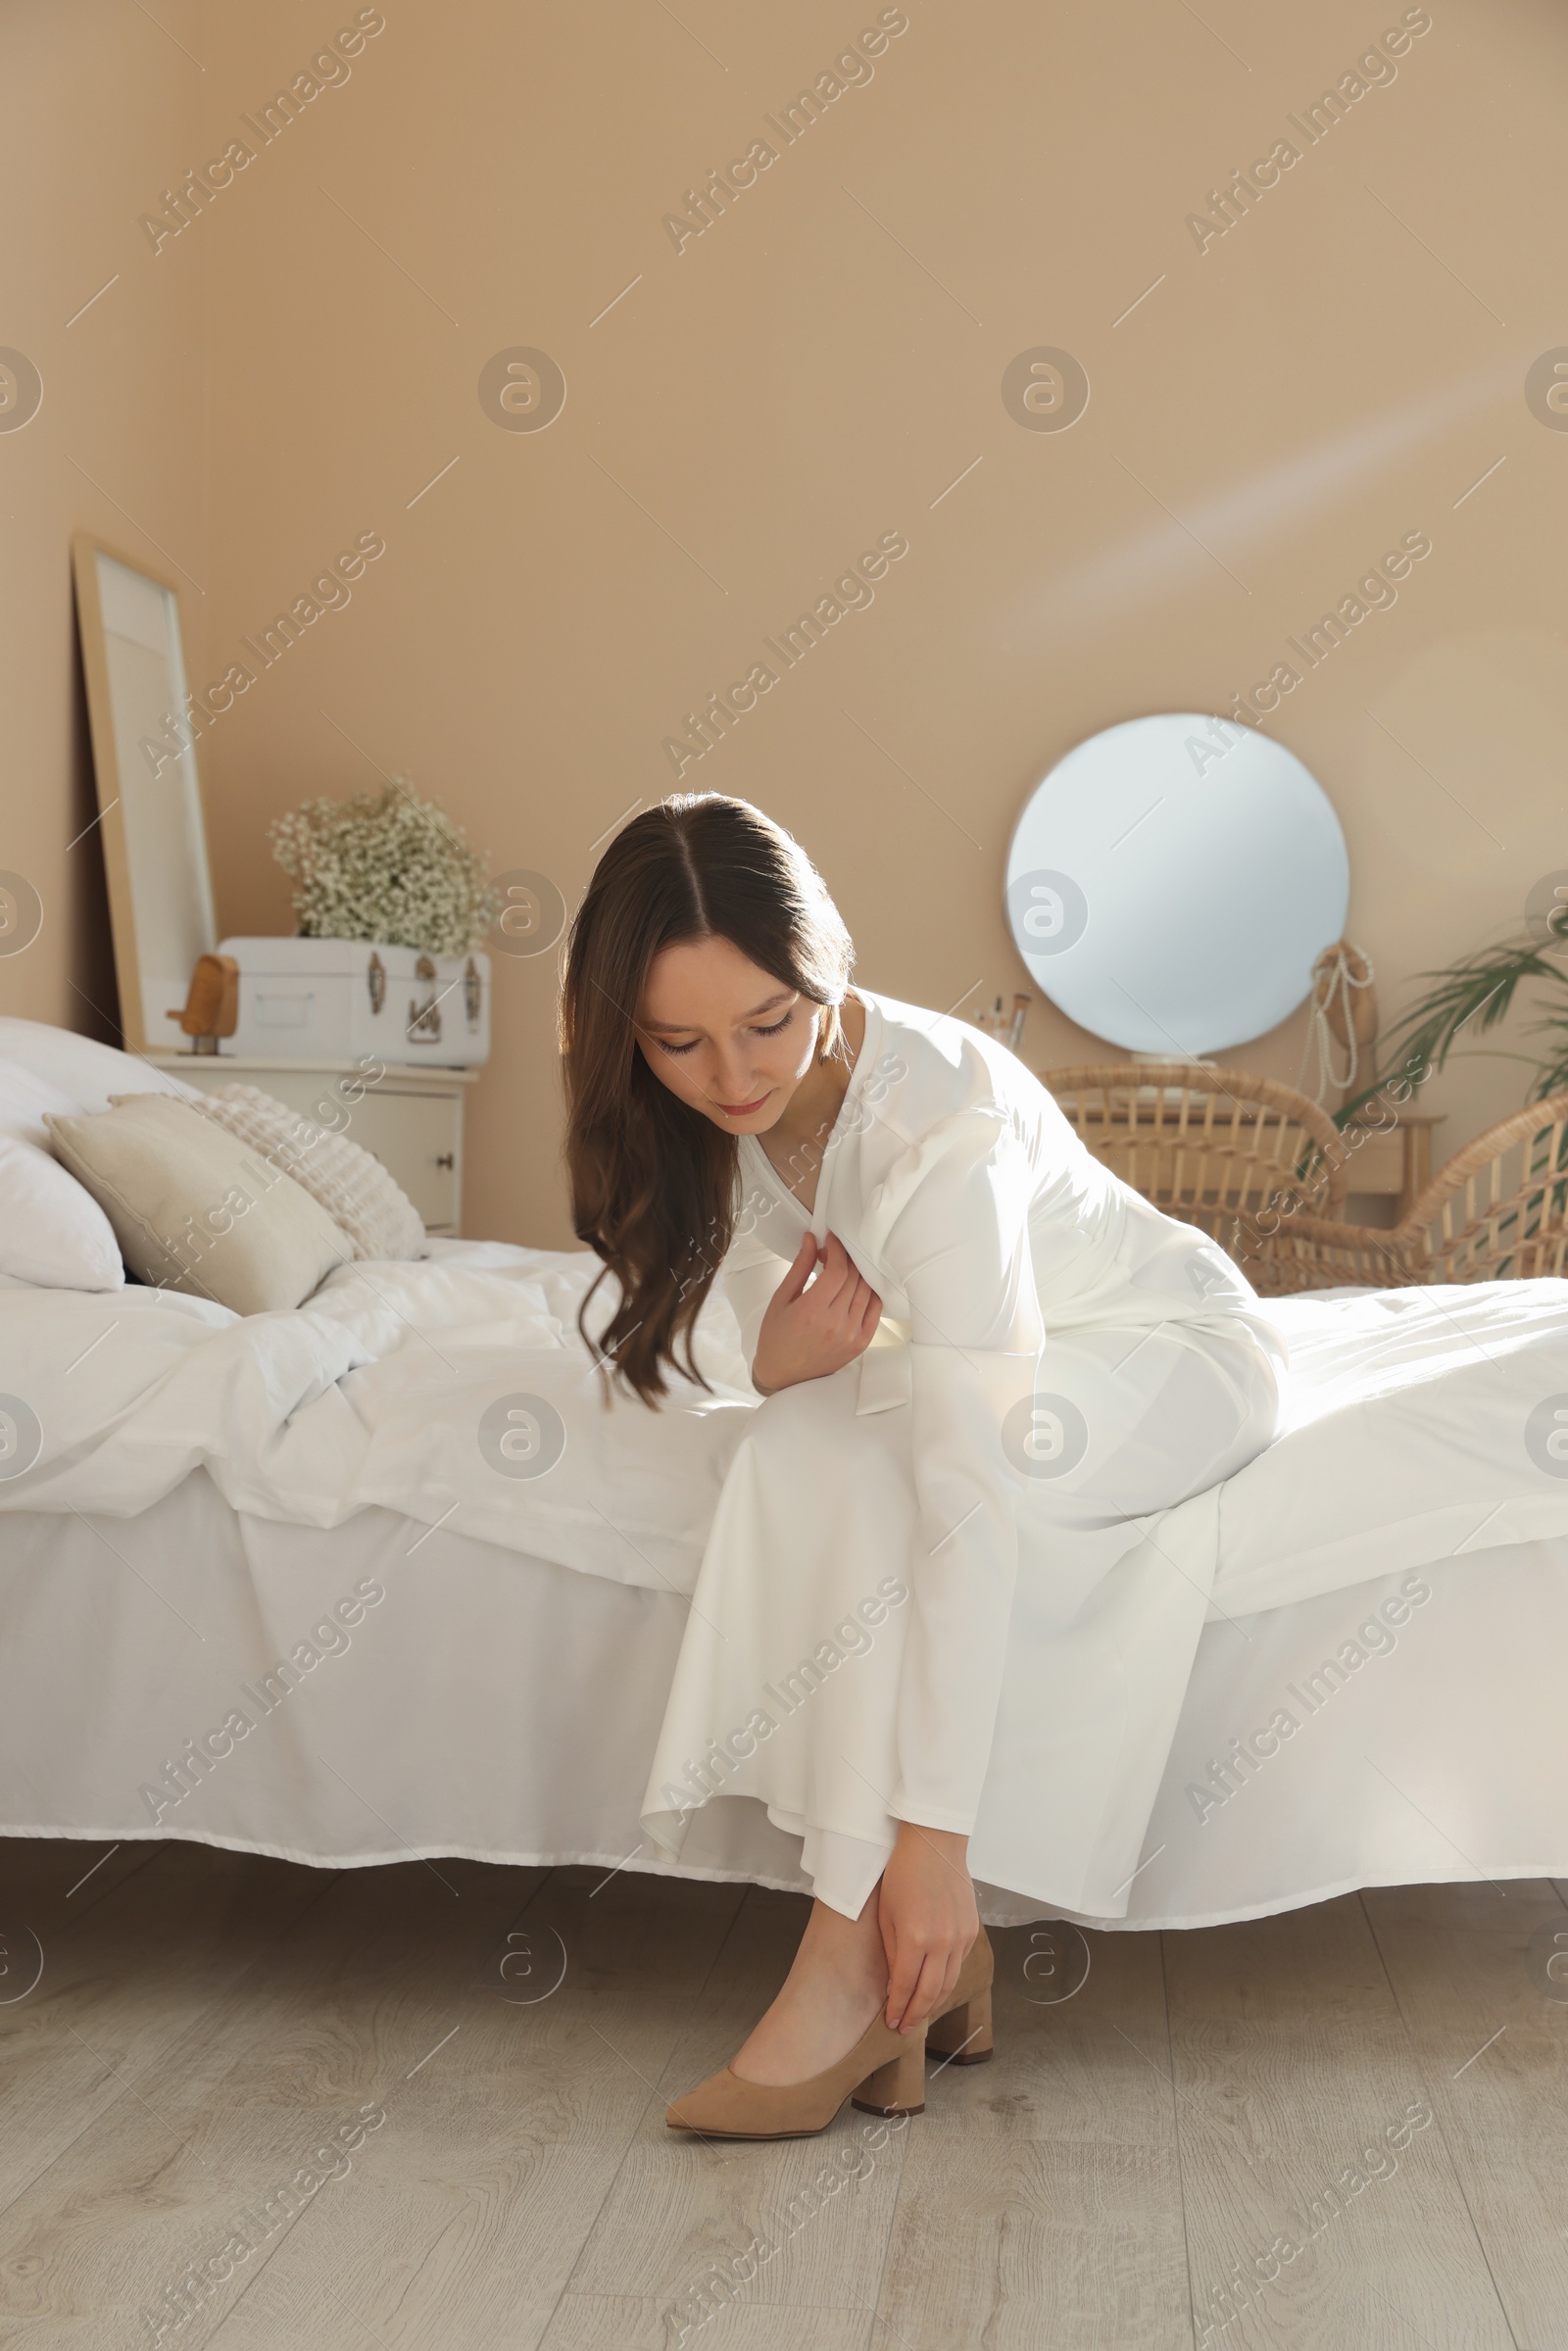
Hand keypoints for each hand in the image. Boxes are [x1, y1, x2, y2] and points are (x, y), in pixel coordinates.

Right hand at [751, 1232, 880, 1395]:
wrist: (783, 1374)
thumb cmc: (777, 1337)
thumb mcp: (781, 1298)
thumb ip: (800, 1267)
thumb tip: (812, 1240)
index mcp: (812, 1312)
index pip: (838, 1270)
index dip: (837, 1249)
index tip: (831, 1240)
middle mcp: (835, 1324)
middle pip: (854, 1278)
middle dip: (845, 1258)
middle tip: (832, 1253)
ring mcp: (851, 1335)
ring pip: (866, 1291)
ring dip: (857, 1273)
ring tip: (842, 1269)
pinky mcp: (861, 1343)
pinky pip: (874, 1309)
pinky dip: (869, 1292)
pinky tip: (856, 1286)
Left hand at [878, 1824, 977, 2034]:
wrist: (933, 1844)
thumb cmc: (902, 1875)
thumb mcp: (886, 1914)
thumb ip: (892, 1953)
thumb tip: (894, 1986)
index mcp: (915, 1938)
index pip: (905, 1987)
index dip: (898, 2009)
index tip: (892, 2022)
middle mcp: (942, 1942)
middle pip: (930, 1993)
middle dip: (916, 2014)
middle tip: (905, 2028)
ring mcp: (961, 1936)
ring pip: (949, 1983)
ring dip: (934, 2003)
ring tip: (920, 2014)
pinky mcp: (972, 1930)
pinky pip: (960, 1964)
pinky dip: (948, 1980)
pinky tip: (936, 1986)